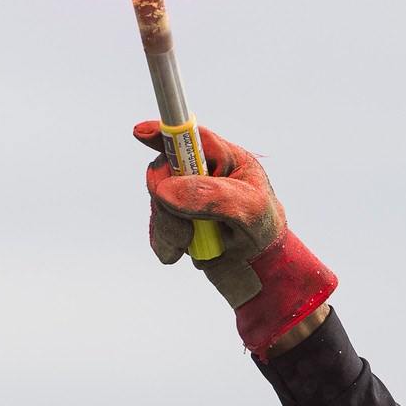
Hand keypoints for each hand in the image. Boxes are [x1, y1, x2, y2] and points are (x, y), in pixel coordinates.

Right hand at [134, 121, 336, 356]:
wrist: (262, 273)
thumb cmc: (264, 232)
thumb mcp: (249, 210)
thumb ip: (211, 196)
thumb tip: (164, 190)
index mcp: (226, 161)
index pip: (191, 139)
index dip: (164, 133)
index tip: (140, 133)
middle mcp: (203, 176)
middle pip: (163, 172)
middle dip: (167, 201)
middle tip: (188, 224)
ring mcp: (188, 200)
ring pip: (156, 204)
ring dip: (169, 228)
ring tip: (193, 243)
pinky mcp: (179, 225)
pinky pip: (156, 230)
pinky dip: (166, 244)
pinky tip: (184, 252)